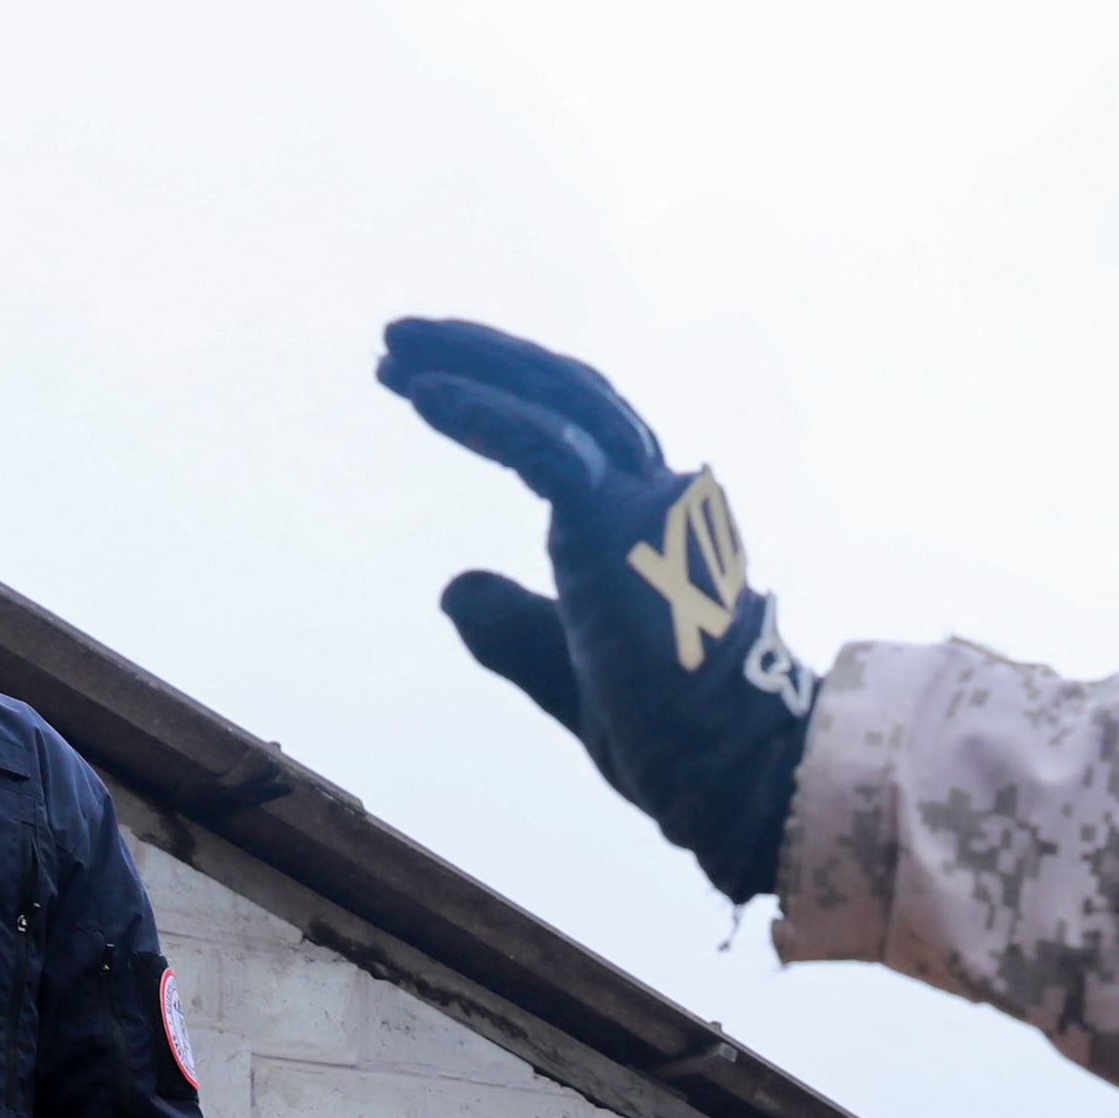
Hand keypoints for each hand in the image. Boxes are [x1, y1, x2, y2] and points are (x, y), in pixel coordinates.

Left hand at [378, 316, 818, 900]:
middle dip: (478, 359)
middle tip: (394, 347)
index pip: (572, 431)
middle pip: (564, 393)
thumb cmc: (665, 734)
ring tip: (393, 353)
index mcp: (646, 524)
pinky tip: (422, 394)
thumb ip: (512, 626)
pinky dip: (481, 412)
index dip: (500, 399)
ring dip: (472, 363)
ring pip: (557, 398)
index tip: (421, 386)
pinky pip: (546, 444)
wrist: (725, 771)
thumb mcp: (563, 669)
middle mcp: (656, 493)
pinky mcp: (622, 523)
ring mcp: (645, 501)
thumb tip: (454, 586)